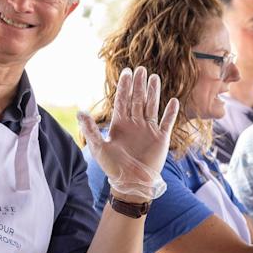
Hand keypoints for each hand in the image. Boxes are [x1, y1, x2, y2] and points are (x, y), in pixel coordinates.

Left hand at [77, 67, 178, 200]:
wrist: (131, 184)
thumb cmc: (113, 168)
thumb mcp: (99, 148)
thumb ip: (90, 129)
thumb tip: (80, 112)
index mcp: (120, 124)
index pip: (123, 100)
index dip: (124, 87)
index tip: (126, 72)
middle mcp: (135, 124)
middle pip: (137, 99)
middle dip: (139, 85)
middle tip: (141, 69)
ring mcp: (149, 130)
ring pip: (152, 107)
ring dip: (154, 93)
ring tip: (155, 77)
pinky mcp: (161, 139)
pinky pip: (167, 122)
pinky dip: (170, 112)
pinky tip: (173, 100)